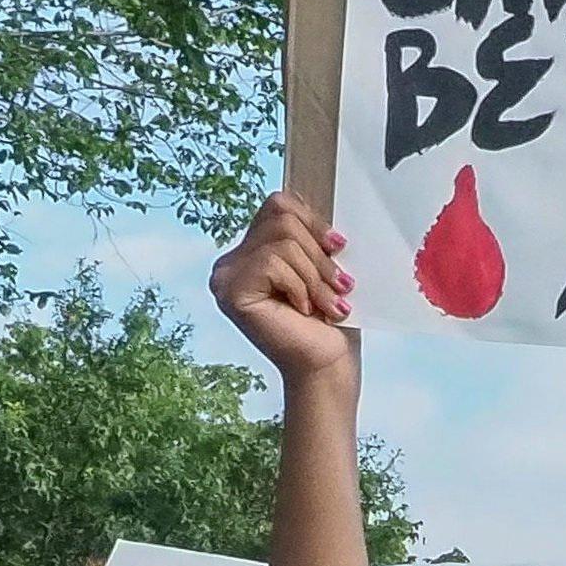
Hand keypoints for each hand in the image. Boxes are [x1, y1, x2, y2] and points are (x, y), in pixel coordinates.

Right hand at [210, 191, 357, 388]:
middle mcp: (232, 260)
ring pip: (283, 242)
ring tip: (328, 305)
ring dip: (317, 276)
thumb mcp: (324, 267)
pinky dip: (300, 286)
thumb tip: (312, 201)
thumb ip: (310, 236)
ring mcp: (226, 275)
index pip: (279, 205)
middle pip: (281, 217)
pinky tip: (304, 310)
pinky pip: (272, 262)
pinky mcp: (230, 290)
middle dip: (320, 254)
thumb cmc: (330, 320)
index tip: (340, 248)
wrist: (327, 364)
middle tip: (340, 287)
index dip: (314, 222)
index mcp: (253, 250)